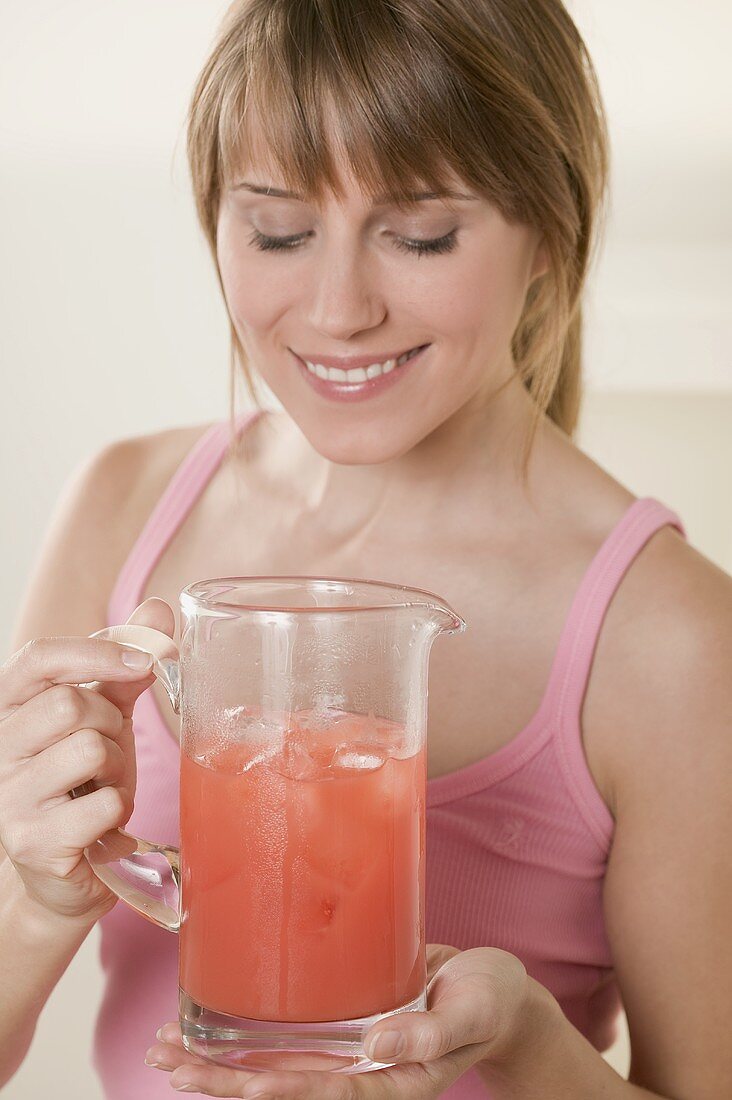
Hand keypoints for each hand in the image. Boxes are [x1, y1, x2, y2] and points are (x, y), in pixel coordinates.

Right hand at [0, 599, 172, 921]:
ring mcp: (8, 797)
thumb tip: (159, 610)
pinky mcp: (33, 842)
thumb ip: (125, 666)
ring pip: (89, 749)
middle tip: (109, 749)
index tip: (145, 663)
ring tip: (103, 786)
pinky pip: (102, 803)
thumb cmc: (83, 781)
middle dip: (110, 723)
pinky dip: (118, 808)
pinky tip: (103, 821)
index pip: (38, 658)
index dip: (96, 652)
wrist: (65, 869)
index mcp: (7, 708)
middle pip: (70, 704)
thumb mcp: (103, 716)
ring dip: (116, 768)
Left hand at [146, 945, 529, 1096]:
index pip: (326, 1092)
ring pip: (275, 1064)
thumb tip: (378, 1042)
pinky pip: (289, 1036)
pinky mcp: (343, 1022)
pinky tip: (213, 1024)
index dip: (280, 1092)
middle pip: (283, 1085)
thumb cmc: (491, 1001)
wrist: (494, 989)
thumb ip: (430, 1032)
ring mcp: (348, 1050)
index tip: (237, 1088)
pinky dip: (247, 1033)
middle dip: (221, 1079)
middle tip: (165, 1060)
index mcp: (391, 1078)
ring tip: (166, 1048)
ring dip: (219, 1061)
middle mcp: (361, 1071)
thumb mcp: (472, 1013)